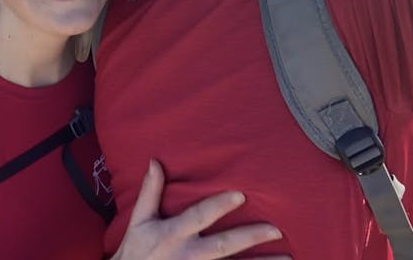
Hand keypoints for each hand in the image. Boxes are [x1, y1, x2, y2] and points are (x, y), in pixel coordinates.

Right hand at [110, 160, 289, 259]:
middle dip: (249, 238)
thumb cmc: (136, 249)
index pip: (199, 217)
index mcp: (173, 234)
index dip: (218, 207)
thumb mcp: (139, 219)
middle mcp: (188, 254)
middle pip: (224, 246)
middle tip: (275, 230)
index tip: (240, 196)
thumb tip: (155, 162)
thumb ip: (150, 191)